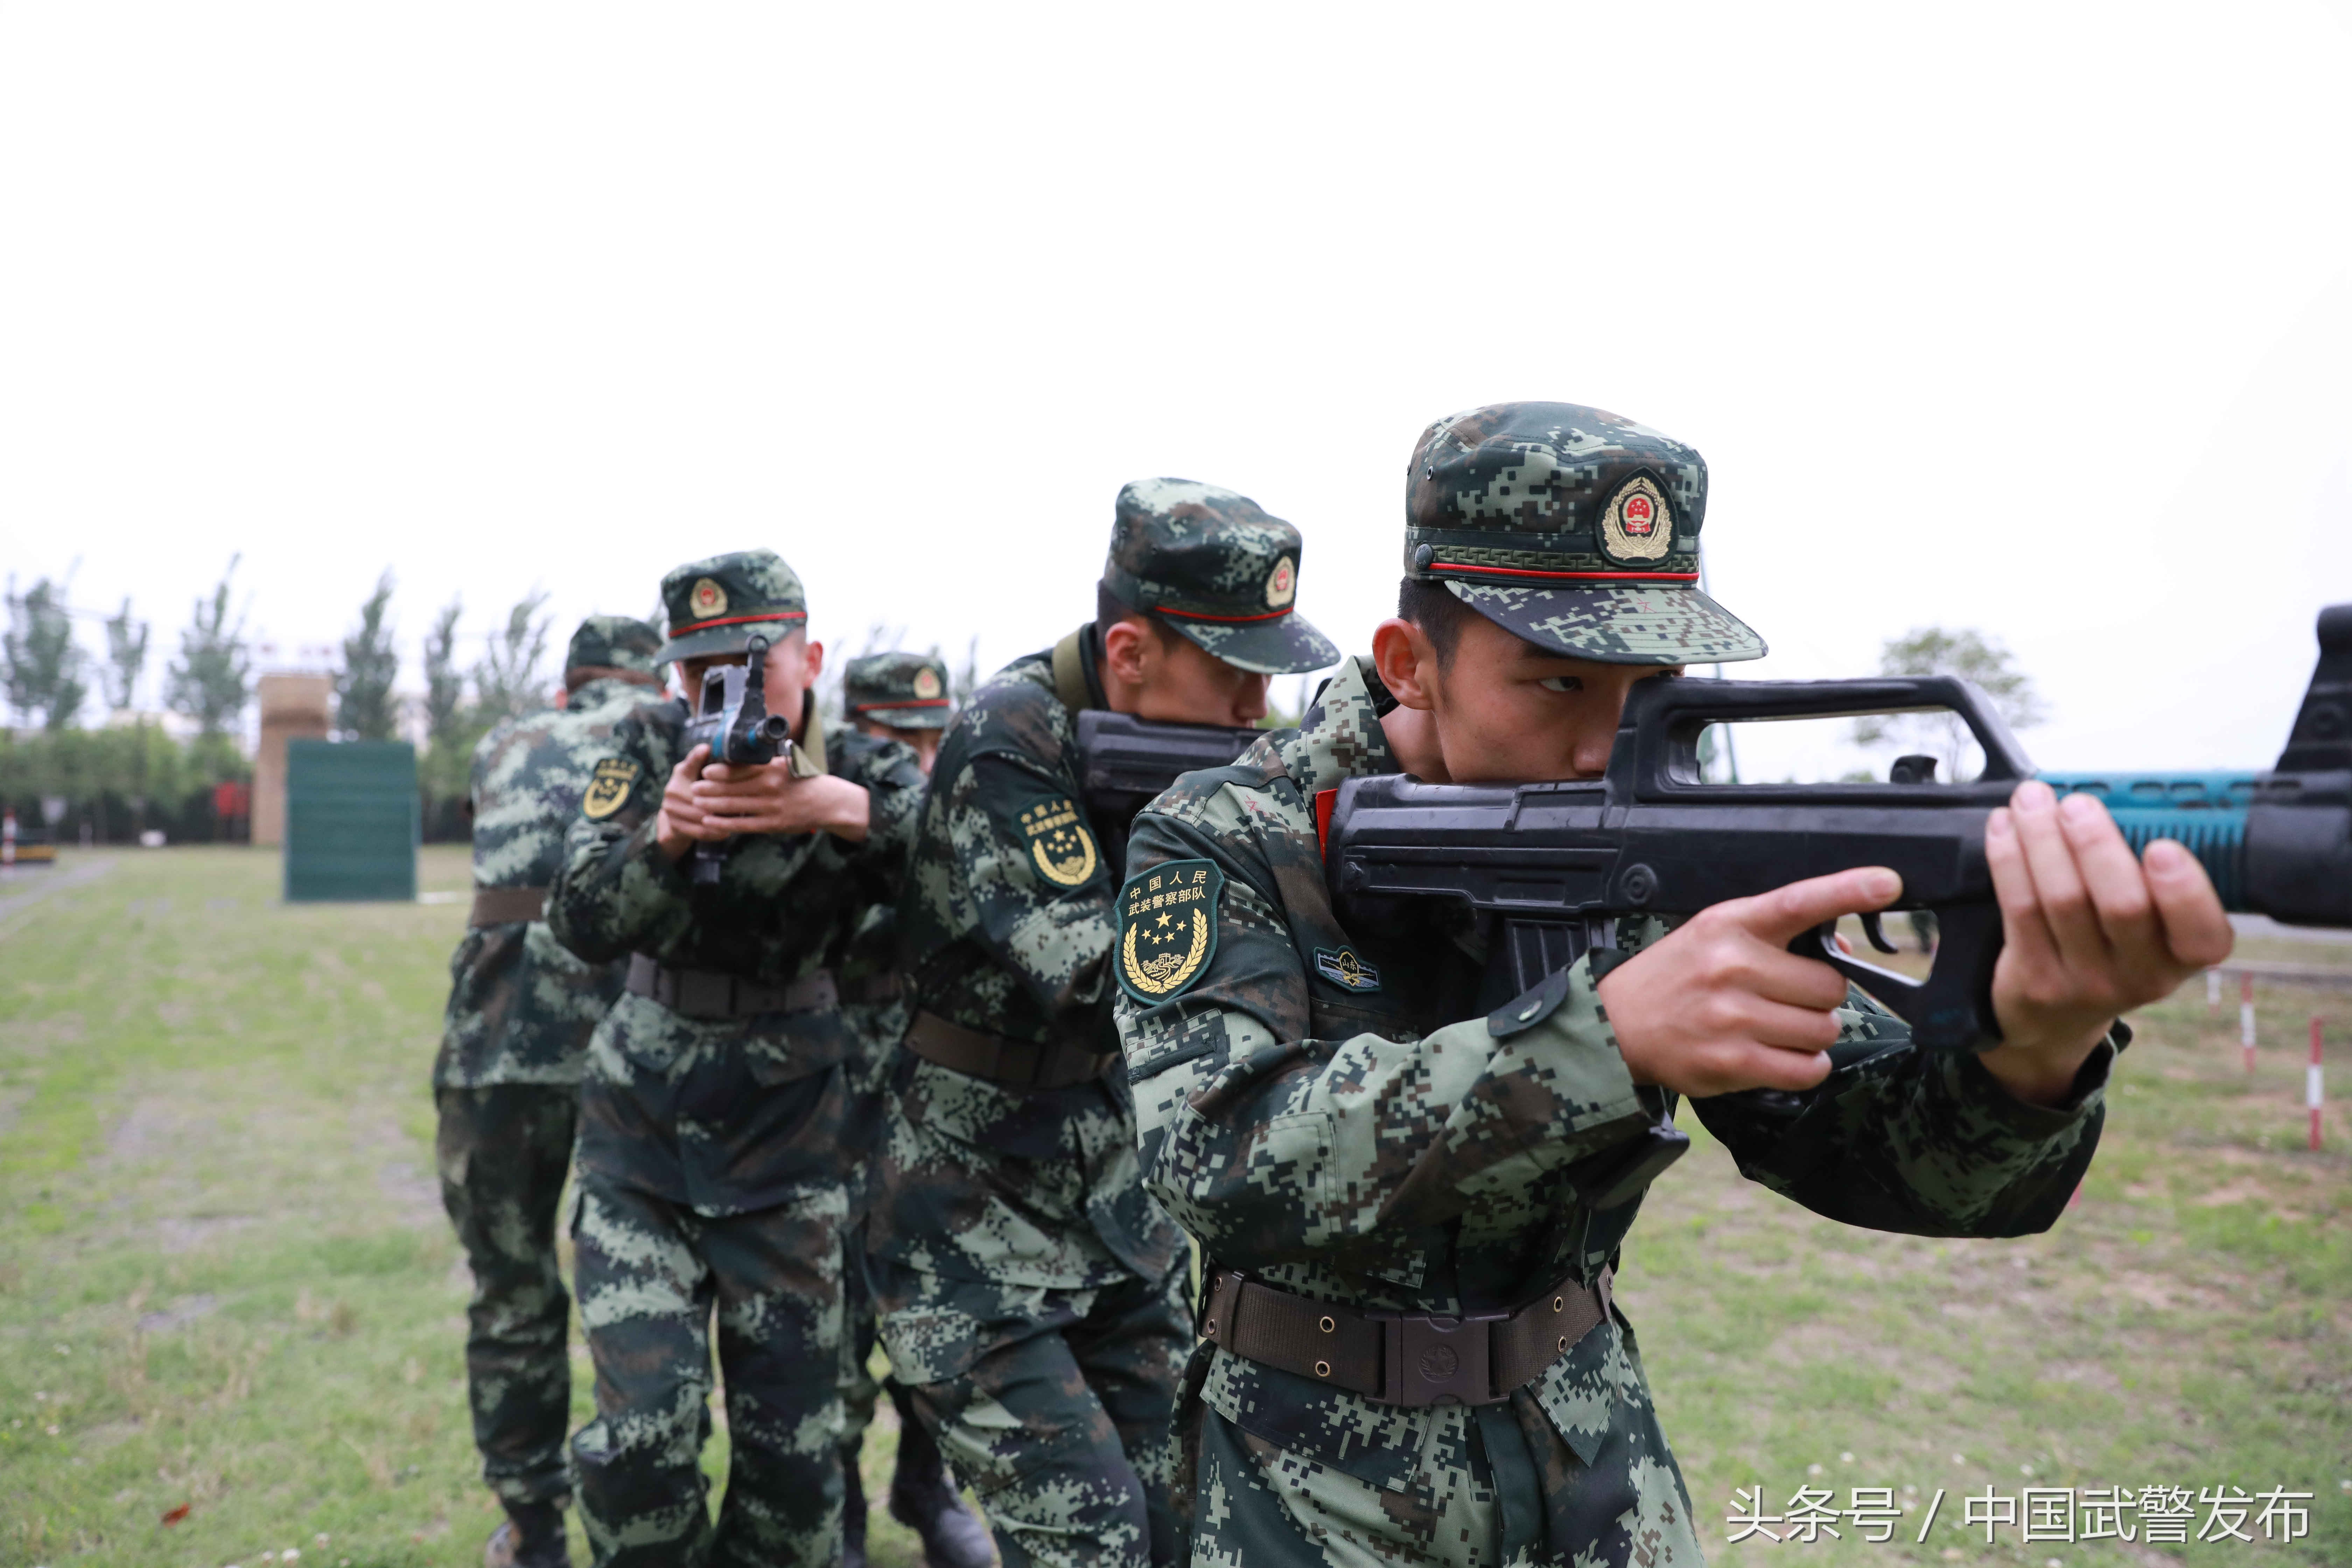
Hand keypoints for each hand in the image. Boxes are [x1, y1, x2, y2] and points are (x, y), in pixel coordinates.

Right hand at [655, 744, 729, 859]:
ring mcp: (671, 808)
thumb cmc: (697, 790)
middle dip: (723, 801)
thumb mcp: (702, 774)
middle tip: (744, 802)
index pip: (690, 763)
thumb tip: (726, 749)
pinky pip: (700, 831)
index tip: (706, 749)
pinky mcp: (674, 825)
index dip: (697, 757)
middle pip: (702, 796)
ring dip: (722, 819)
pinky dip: (715, 832)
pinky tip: (727, 831)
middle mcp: (672, 788)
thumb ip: (712, 764)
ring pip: (702, 815)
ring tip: (740, 819)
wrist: (676, 816)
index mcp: (681, 772)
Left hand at [691, 760, 871, 842]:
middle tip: (694, 789)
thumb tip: (735, 762)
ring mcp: (771, 807)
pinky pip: (742, 824)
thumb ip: (763, 765)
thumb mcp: (785, 766)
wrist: (826, 802)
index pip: (740, 769)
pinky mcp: (772, 824)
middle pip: (732, 787)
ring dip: (711, 805)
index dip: (719, 771)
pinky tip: (709, 822)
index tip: (705, 771)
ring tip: (696, 803)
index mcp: (772, 769)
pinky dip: (723, 823)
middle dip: (709, 788)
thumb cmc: (801, 781)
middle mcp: (771, 786)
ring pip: (734, 805)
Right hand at [1597, 866, 1902, 1096]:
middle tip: (1785, 998)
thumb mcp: (1716, 934)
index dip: (1847, 889)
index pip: (1798, 902)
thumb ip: (1777, 934)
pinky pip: (1807, 1068)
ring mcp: (1733, 1016)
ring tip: (1774, 1027)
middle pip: (1830, 986)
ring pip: (1823, 1029)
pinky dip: (1805, 1066)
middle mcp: (1732, 967)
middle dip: (1819, 997)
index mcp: (1731, 924)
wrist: (1617, 1025)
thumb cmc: (1676, 977)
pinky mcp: (1734, 1061)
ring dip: (1811, 1033)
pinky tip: (1778, 1054)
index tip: (1887, 882)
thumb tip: (1844, 947)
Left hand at [1979, 779, 2231, 1103]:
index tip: (2162, 847)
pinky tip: (2004, 826)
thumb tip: (2124, 799)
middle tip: (2077, 804)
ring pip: (2062, 899)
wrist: (2055, 1018)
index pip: (2203, 934)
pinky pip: (2019, 908)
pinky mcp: (2034, 979)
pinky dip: (2009, 859)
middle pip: (2122, 906)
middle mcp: (2141, 974)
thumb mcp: (2150, 925)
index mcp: (2183, 955)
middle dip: (2096, 845)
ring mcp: (2085, 981)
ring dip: (2042, 839)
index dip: (2185, 891)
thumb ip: (2146, 872)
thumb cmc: (2110, 947)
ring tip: (2031, 799)